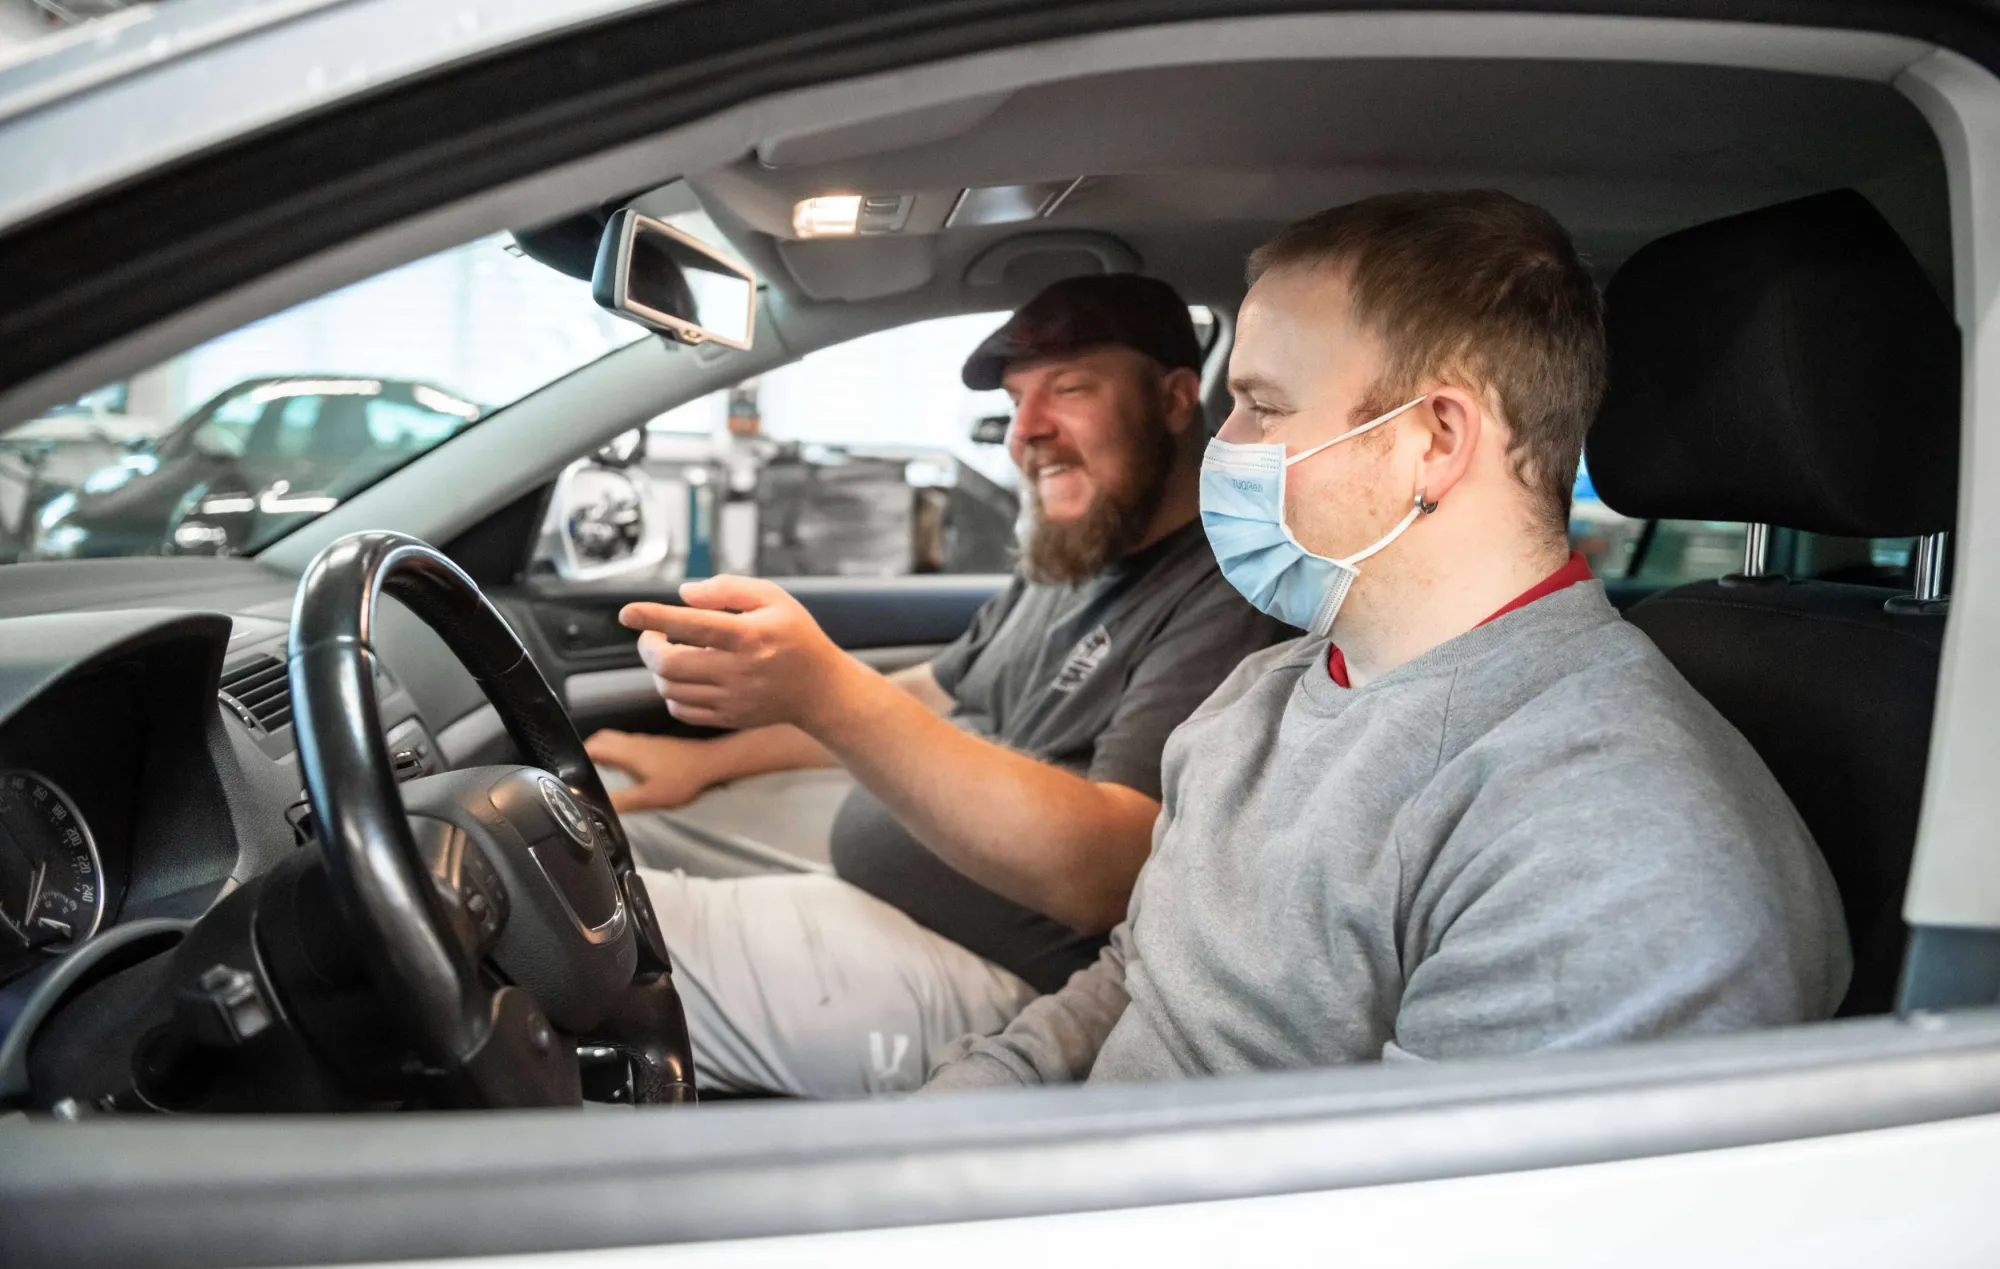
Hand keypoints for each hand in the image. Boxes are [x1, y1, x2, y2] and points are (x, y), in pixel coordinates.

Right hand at [582, 730, 717, 812]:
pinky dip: (616, 752)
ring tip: (596, 770)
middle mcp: (633, 741)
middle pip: (601, 739)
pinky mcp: (654, 745)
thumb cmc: (682, 779)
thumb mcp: (649, 797)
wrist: (710, 763)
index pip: (593, 746)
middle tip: (580, 769)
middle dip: (587, 752)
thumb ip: (621, 801)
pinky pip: (626, 743)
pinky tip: (622, 768)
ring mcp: (644, 741)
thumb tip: (596, 806)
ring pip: (614, 740)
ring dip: (602, 751)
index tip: (569, 768)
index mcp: (627, 752)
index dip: (578, 755)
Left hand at [618, 575, 860, 732]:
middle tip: (652, 635)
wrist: (821, 689)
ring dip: (659, 669)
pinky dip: (671, 693)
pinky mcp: (729, 718)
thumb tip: (684, 594)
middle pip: (670, 664)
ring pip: (670, 689)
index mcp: (749, 636)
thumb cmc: (795, 636)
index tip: (627, 613)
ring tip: (671, 653)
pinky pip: (682, 710)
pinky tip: (683, 677)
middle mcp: (738, 671)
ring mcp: (732, 700)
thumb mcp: (773, 598)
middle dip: (648, 647)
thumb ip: (728, 589)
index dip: (653, 617)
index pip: (691, 625)